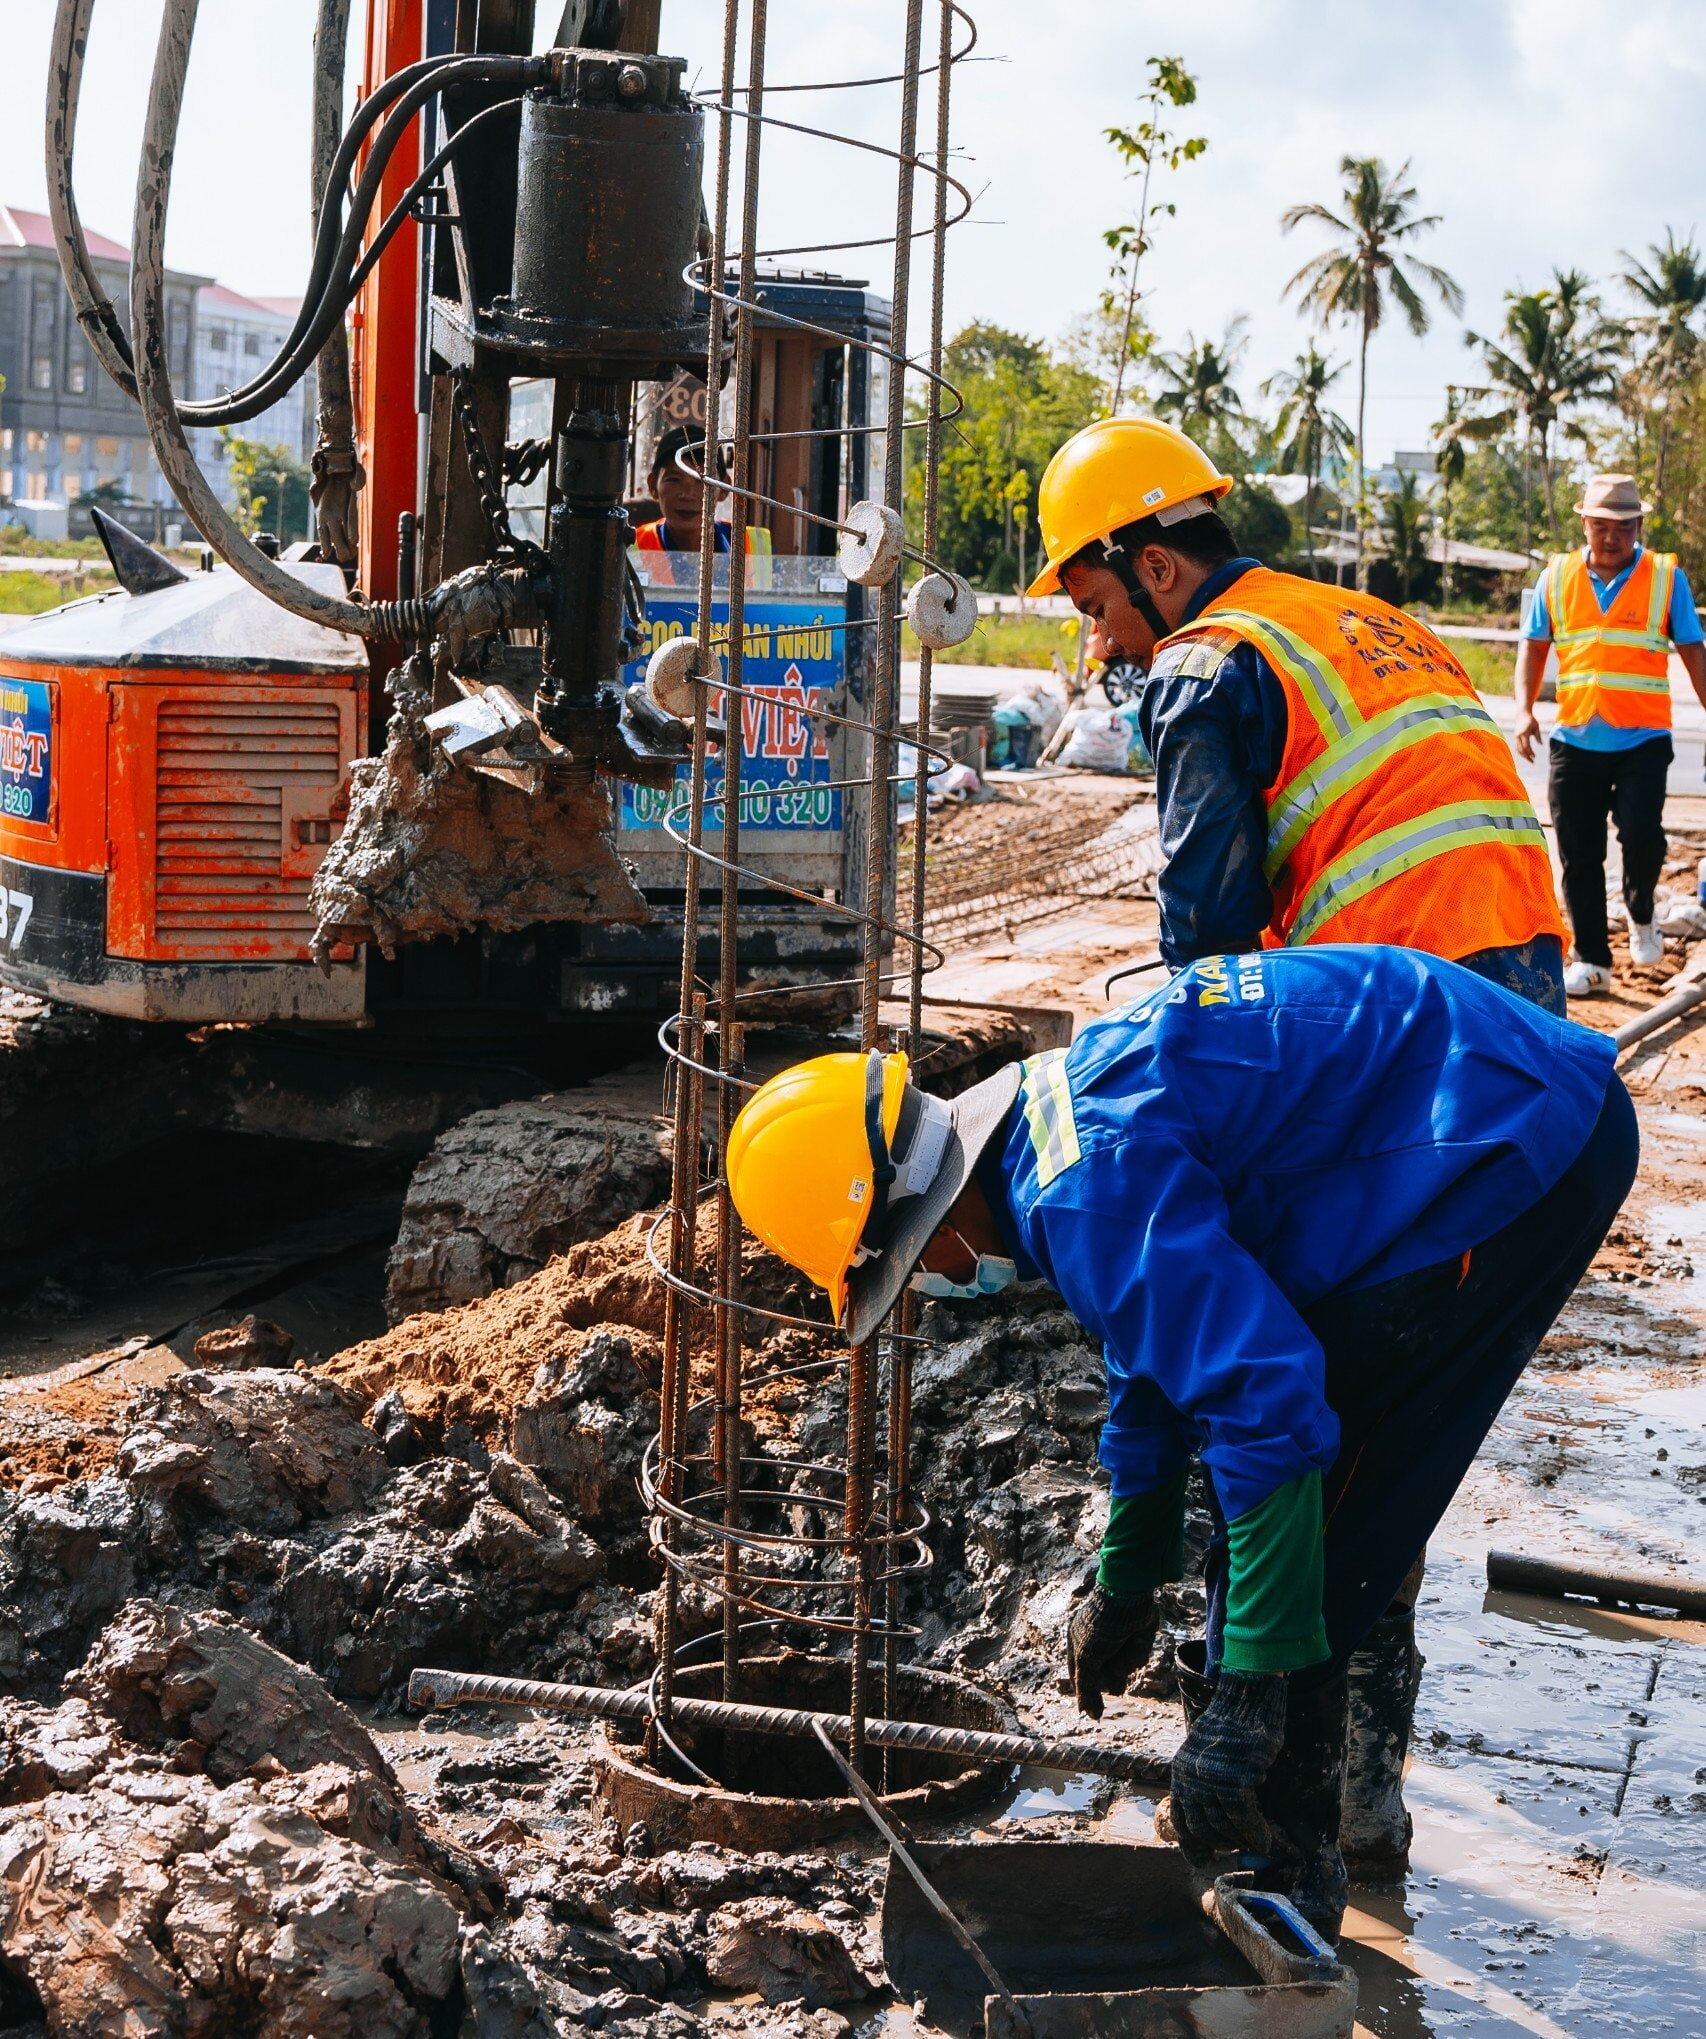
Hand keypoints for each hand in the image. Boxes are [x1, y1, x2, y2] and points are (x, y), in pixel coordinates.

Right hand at [1067, 1583, 1158, 1718]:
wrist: (1128, 1599)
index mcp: (1078, 1642)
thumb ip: (1086, 1688)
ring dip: (1126, 1663)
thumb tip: (1089, 1716)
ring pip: (1123, 1668)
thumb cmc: (1101, 1626)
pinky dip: (1138, 1653)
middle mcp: (1097, 1642)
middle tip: (1116, 1678)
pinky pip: (1137, 1657)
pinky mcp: (1134, 1637)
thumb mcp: (1086, 1659)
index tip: (1094, 1713)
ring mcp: (1117, 1640)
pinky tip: (1136, 1640)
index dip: (1086, 1693)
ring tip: (1125, 1647)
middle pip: (1104, 1676)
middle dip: (1112, 1676)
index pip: (1079, 1675)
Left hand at [1169, 1669, 1286, 1860]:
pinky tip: (1264, 1841)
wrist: (1245, 1700)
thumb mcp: (1207, 1755)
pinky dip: (1255, 1834)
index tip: (1204, 1861)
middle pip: (1203, 1828)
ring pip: (1224, 1827)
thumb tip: (1219, 1824)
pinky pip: (1244, 1818)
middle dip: (1222, 1845)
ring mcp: (1211, 1778)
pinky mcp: (1235, 1777)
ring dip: (1241, 1842)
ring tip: (1254, 1845)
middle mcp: (1190, 1777)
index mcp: (1180, 1772)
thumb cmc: (1231, 1728)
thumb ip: (1206, 1784)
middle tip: (1239, 1849)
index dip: (1193, 1845)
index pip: (1181, 1819)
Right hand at [1513, 705, 1540, 761]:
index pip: (1526, 746)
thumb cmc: (1531, 720)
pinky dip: (1521, 752)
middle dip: (1526, 757)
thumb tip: (1541, 745)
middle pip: (1521, 750)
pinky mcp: (1516, 737)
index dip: (1530, 752)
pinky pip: (1517, 747)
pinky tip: (1526, 755)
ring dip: (1523, 755)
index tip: (1535, 757)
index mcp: (1524, 734)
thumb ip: (1538, 736)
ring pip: (1518, 749)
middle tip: (1533, 762)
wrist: (1522, 714)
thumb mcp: (1536, 727)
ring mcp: (1516, 737)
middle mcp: (1518, 736)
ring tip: (1530, 759)